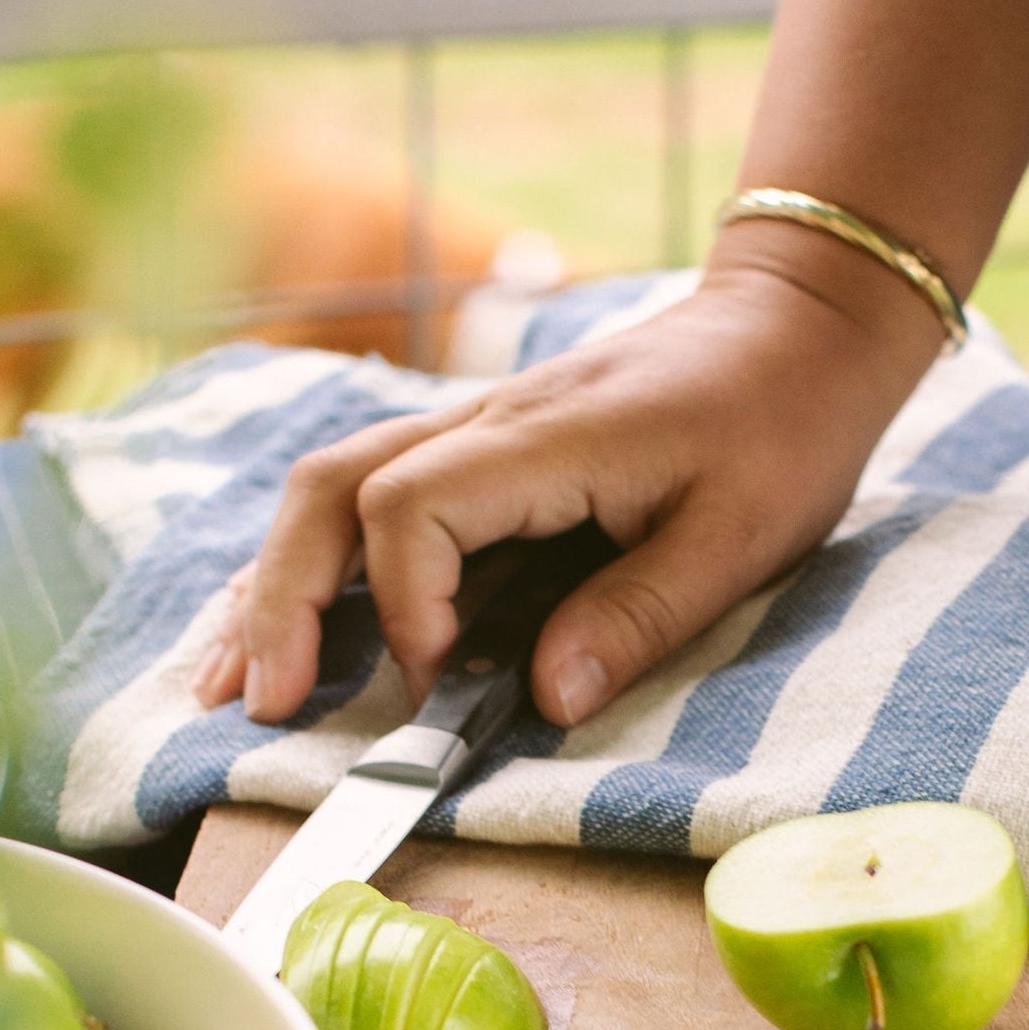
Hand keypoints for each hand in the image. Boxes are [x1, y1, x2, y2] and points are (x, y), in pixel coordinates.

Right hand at [192, 240, 939, 727]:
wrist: (797, 326)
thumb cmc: (781, 425)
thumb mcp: (743, 535)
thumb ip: (639, 615)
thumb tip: (545, 701)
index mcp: (546, 439)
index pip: (410, 506)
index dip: (404, 605)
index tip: (441, 684)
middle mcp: (486, 423)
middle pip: (331, 487)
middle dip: (282, 598)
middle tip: (261, 704)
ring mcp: (474, 430)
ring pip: (331, 485)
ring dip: (275, 582)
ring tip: (231, 682)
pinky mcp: (482, 452)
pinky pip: (368, 493)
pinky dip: (315, 562)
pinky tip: (287, 625)